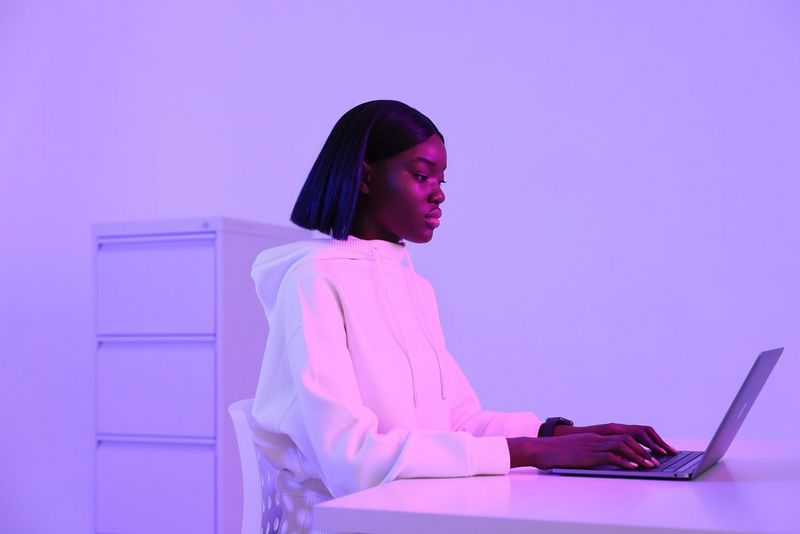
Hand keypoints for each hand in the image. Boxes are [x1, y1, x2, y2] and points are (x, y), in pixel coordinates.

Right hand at [508, 432, 664, 469]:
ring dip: (638, 456)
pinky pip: (609, 456)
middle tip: (657, 460)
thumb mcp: (577, 451)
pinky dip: (623, 461)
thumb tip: (605, 461)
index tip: (652, 453)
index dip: (640, 444)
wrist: (539, 449)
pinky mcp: (587, 455)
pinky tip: (632, 467)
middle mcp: (596, 438)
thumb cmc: (556, 453)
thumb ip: (591, 453)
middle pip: (627, 438)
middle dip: (645, 449)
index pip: (623, 436)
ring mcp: (592, 445)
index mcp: (595, 437)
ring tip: (650, 465)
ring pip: (622, 446)